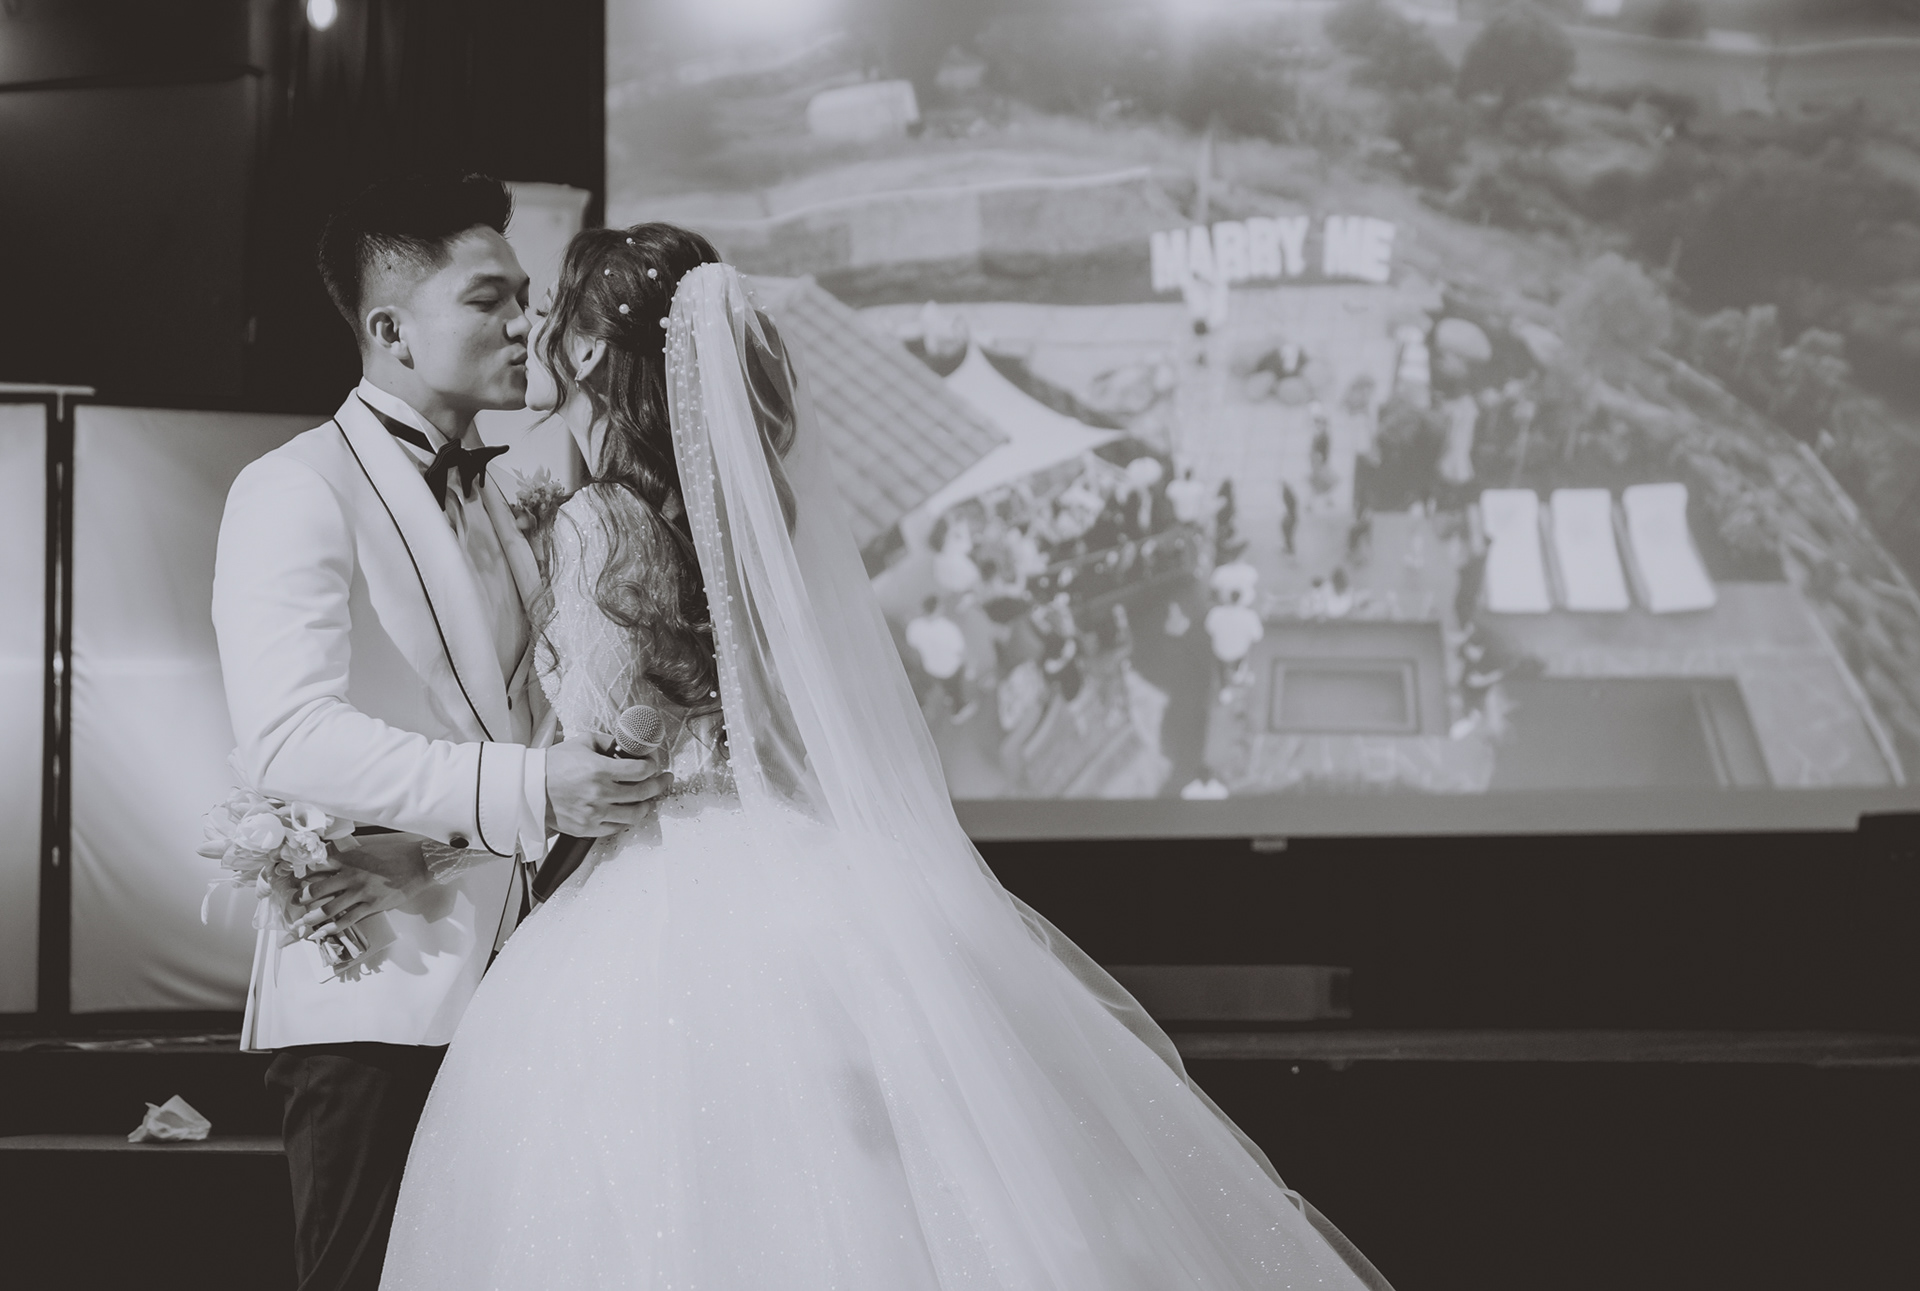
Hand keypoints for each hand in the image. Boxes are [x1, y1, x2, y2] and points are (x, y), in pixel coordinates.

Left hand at [292, 835, 430, 939]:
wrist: (419, 864)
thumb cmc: (395, 854)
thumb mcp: (368, 849)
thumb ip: (350, 856)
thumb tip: (331, 861)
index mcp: (349, 859)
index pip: (318, 865)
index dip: (303, 873)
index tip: (293, 879)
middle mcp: (351, 875)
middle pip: (317, 889)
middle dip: (301, 898)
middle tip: (293, 902)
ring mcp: (361, 892)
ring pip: (328, 908)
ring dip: (311, 917)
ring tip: (301, 923)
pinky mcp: (372, 905)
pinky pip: (347, 919)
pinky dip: (332, 928)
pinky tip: (321, 933)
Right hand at [544, 732, 673, 836]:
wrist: (528, 787)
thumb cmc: (553, 764)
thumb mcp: (583, 742)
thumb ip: (608, 742)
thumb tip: (628, 746)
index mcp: (599, 770)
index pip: (641, 770)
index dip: (653, 766)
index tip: (654, 764)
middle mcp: (599, 794)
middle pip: (643, 793)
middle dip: (660, 785)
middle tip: (666, 779)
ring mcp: (594, 814)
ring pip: (634, 815)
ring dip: (646, 805)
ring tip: (649, 799)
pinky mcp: (587, 828)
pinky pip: (616, 828)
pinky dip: (626, 820)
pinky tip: (628, 811)